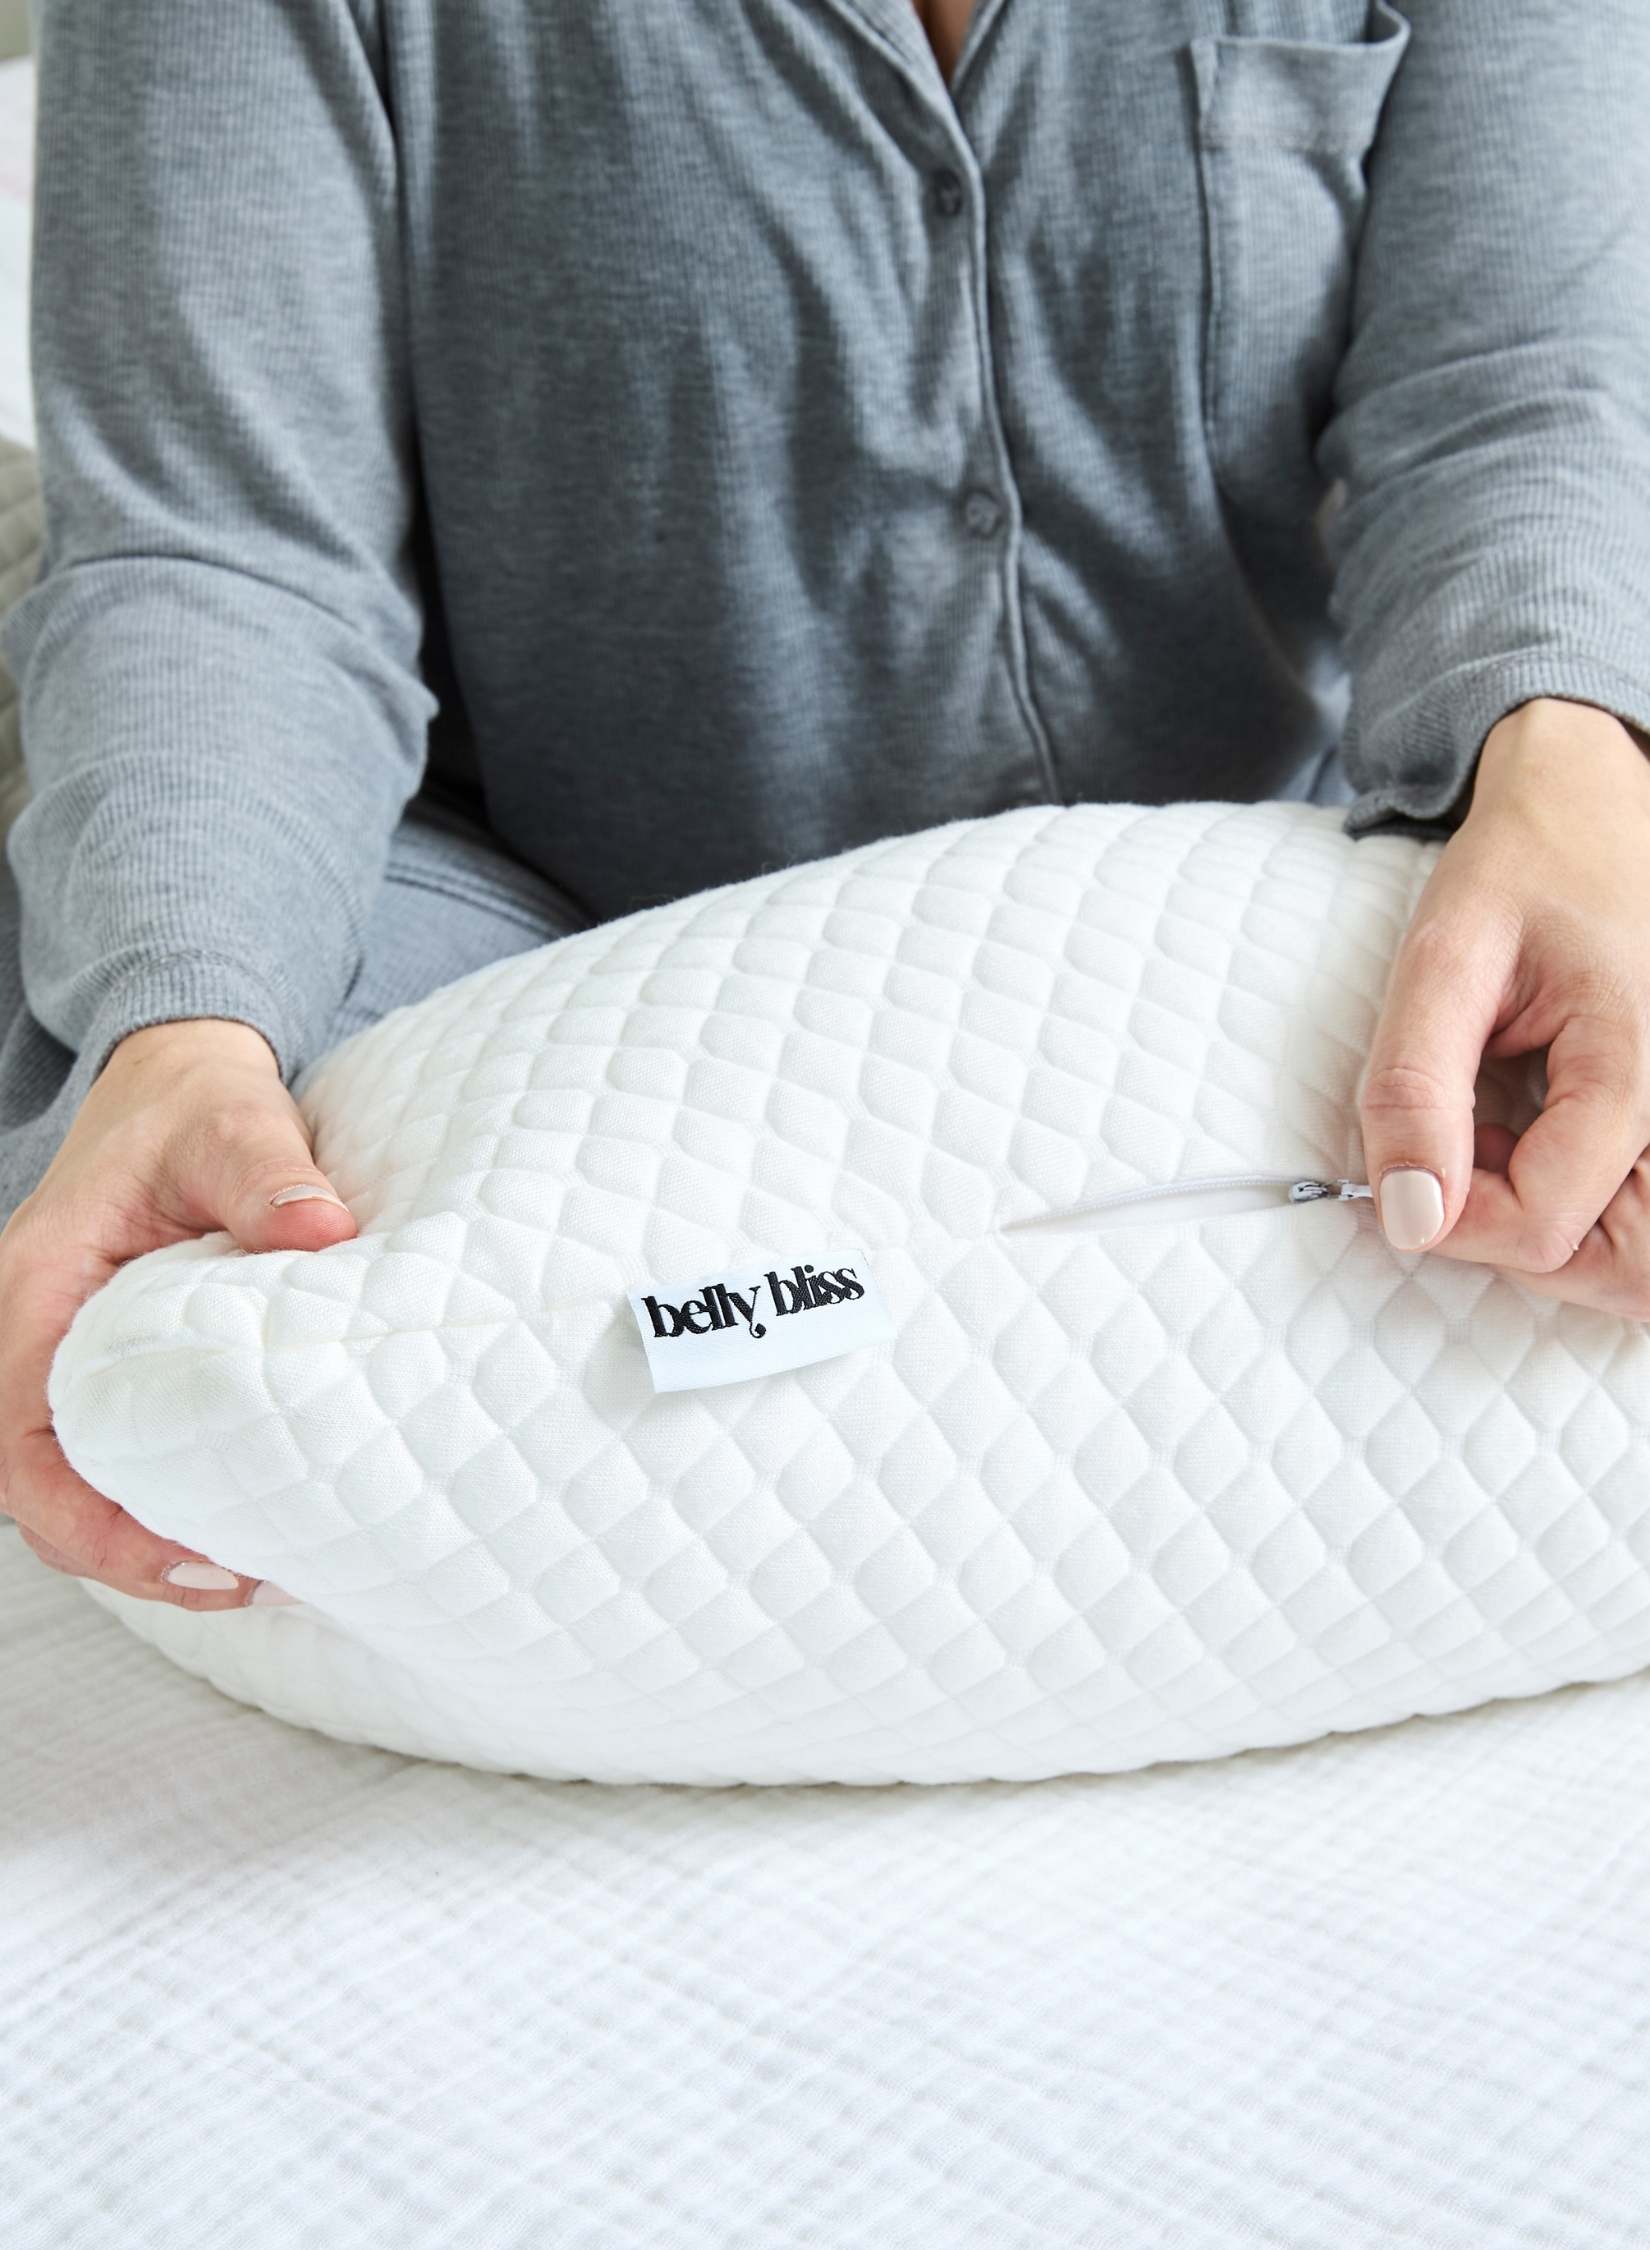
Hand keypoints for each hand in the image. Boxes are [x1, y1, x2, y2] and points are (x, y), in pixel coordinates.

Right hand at [0, 1016, 356, 1604]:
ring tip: (256, 1570)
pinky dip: (162, 1498)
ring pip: (73, 1483)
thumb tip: (323, 1227)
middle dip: (128, 1555)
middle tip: (247, 1582)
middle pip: (42, 1492)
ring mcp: (60, 1358)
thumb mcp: (233, 1123)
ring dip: (146, 1537)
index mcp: (34, 1290)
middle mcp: (28, 1336)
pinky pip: (109, 1453)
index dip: (94, 1526)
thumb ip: (269, 1174)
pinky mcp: (102, 1366)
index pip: (23, 1447)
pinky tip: (243, 1518)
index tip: (192, 1559)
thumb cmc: (194, 1102)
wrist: (178, 1079)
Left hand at [1358, 696, 1649, 1315]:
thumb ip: (1415, 1087)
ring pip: (1643, 1266)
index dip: (1454, 1219)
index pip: (1547, 1225)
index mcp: (1641, 1064)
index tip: (1410, 1165)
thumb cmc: (1525, 868)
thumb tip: (1407, 1216)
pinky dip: (1593, 1219)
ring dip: (1562, 1240)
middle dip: (1524, 1247)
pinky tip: (1545, 1152)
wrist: (1591, 807)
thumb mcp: (1444, 956)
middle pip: (1624, 1273)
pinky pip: (1649, 1225)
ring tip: (1509, 1153)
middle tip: (1470, 1163)